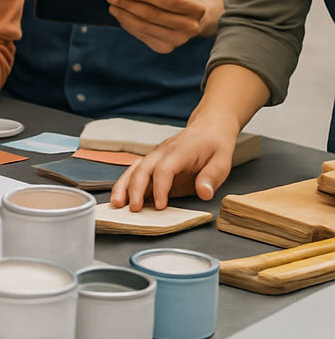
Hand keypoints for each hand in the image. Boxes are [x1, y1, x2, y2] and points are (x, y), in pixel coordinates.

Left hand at [106, 0, 207, 52]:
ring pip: (145, 27)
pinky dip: (128, 25)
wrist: (194, 18)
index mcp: (196, 7)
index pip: (167, 1)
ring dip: (124, 16)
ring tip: (112, 5)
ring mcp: (178, 40)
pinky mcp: (166, 48)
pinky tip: (120, 16)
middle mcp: (190, 26)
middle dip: (129, 5)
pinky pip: (142, 35)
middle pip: (153, 15)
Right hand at [109, 124, 236, 210]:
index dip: (160, 188)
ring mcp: (154, 157)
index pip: (164, 169)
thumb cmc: (214, 146)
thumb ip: (212, 177)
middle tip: (133, 209)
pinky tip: (120, 197)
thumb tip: (204, 193)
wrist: (207, 129)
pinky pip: (134, 172)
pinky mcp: (152, 163)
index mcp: (179, 151)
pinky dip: (125, 184)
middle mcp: (162, 152)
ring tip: (117, 203)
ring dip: (123, 186)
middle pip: (143, 169)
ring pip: (134, 169)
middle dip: (135, 189)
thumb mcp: (222, 161)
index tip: (160, 206)